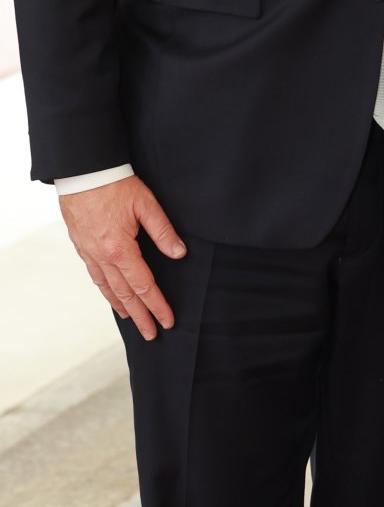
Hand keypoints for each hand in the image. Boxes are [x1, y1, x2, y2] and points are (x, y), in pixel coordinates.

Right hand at [59, 175, 185, 339]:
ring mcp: (88, 252)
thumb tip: (179, 253)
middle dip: (140, 316)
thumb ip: (163, 231)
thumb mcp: (146, 204)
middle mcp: (102, 256)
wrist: (81, 171)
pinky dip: (105, 290)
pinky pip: (94, 275)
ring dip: (121, 306)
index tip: (167, 320)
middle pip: (124, 294)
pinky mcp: (81, 245)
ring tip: (132, 320)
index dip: (157, 305)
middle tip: (152, 334)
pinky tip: (111, 294)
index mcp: (120, 249)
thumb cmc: (114, 184)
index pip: (143, 285)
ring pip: (106, 287)